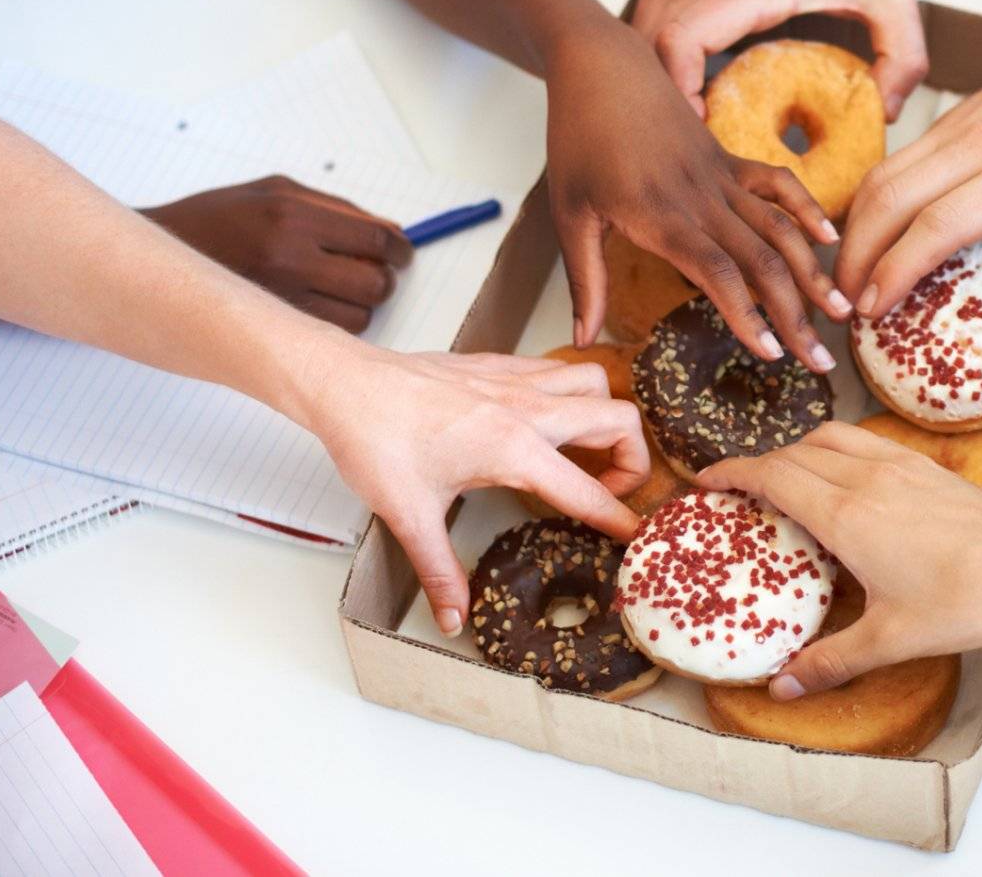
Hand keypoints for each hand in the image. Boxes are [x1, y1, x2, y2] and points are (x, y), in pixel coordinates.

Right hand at [142, 175, 411, 333]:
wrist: (160, 257)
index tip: (402, 254)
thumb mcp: (276, 190)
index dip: (398, 249)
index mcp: (292, 214)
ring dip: (362, 303)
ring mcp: (281, 295)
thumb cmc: (218, 218)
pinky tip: (322, 306)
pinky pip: (333, 332)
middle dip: (384, 277)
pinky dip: (340, 322)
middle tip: (374, 271)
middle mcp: (289, 256)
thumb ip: (336, 207)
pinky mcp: (273, 323)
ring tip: (342, 289)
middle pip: (374, 281)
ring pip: (359, 314)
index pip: (374, 238)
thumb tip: (388, 229)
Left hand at [307, 344, 648, 634]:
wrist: (343, 384)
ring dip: (606, 415)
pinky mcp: (499, 364)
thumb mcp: (409, 515)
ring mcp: (516, 380)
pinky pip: (559, 369)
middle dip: (632, 459)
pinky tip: (546, 420)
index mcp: (514, 449)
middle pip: (620, 420)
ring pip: (596, 383)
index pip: (587, 491)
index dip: (620, 519)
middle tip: (608, 490)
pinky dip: (571, 392)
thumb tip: (453, 617)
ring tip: (585, 451)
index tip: (638, 536)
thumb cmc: (374, 441)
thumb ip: (440, 571)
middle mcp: (527, 409)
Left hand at [544, 21, 851, 368]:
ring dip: (814, 272)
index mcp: (660, 215)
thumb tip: (584, 339)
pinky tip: (832, 241)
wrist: (599, 66)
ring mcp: (721, 175)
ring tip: (842, 311)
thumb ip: (584, 280)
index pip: (718, 273)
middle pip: (762, 261)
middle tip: (820, 361)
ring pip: (780, 227)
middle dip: (795, 314)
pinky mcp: (729, 158)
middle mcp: (701, 198)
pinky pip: (778, 183)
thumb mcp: (568, 214)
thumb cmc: (577, 140)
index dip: (749, 315)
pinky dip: (808, 209)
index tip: (772, 355)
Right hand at [632, 0, 928, 120]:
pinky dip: (657, 53)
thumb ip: (905, 58)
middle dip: (667, 99)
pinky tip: (688, 82)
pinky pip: (650, 16)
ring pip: (642, 32)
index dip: (680, 94)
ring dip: (658, 76)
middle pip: (650, 46)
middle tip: (701, 141)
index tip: (704, 128)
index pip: (681, 42)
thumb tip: (886, 113)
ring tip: (693, 118)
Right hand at [696, 422, 981, 697]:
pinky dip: (839, 450)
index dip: (733, 473)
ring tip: (788, 480)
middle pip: (795, 452)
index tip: (706, 480)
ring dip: (799, 450)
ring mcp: (901, 465)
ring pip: (832, 437)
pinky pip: (866, 442)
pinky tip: (848, 482)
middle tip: (739, 491)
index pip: (773, 476)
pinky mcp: (927, 467)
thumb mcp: (892, 638)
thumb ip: (831, 660)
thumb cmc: (969, 598)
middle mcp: (868, 477)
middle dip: (760, 465)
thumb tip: (783, 687)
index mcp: (847, 513)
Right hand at [837, 25, 981, 328]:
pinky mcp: (950, 119)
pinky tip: (876, 232)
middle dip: (856, 256)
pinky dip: (872, 201)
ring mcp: (958, 127)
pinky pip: (895, 161)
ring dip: (854, 227)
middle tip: (847, 302)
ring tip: (851, 273)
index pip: (937, 224)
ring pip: (882, 175)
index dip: (897, 270)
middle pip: (890, 199)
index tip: (875, 308)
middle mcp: (979, 147)